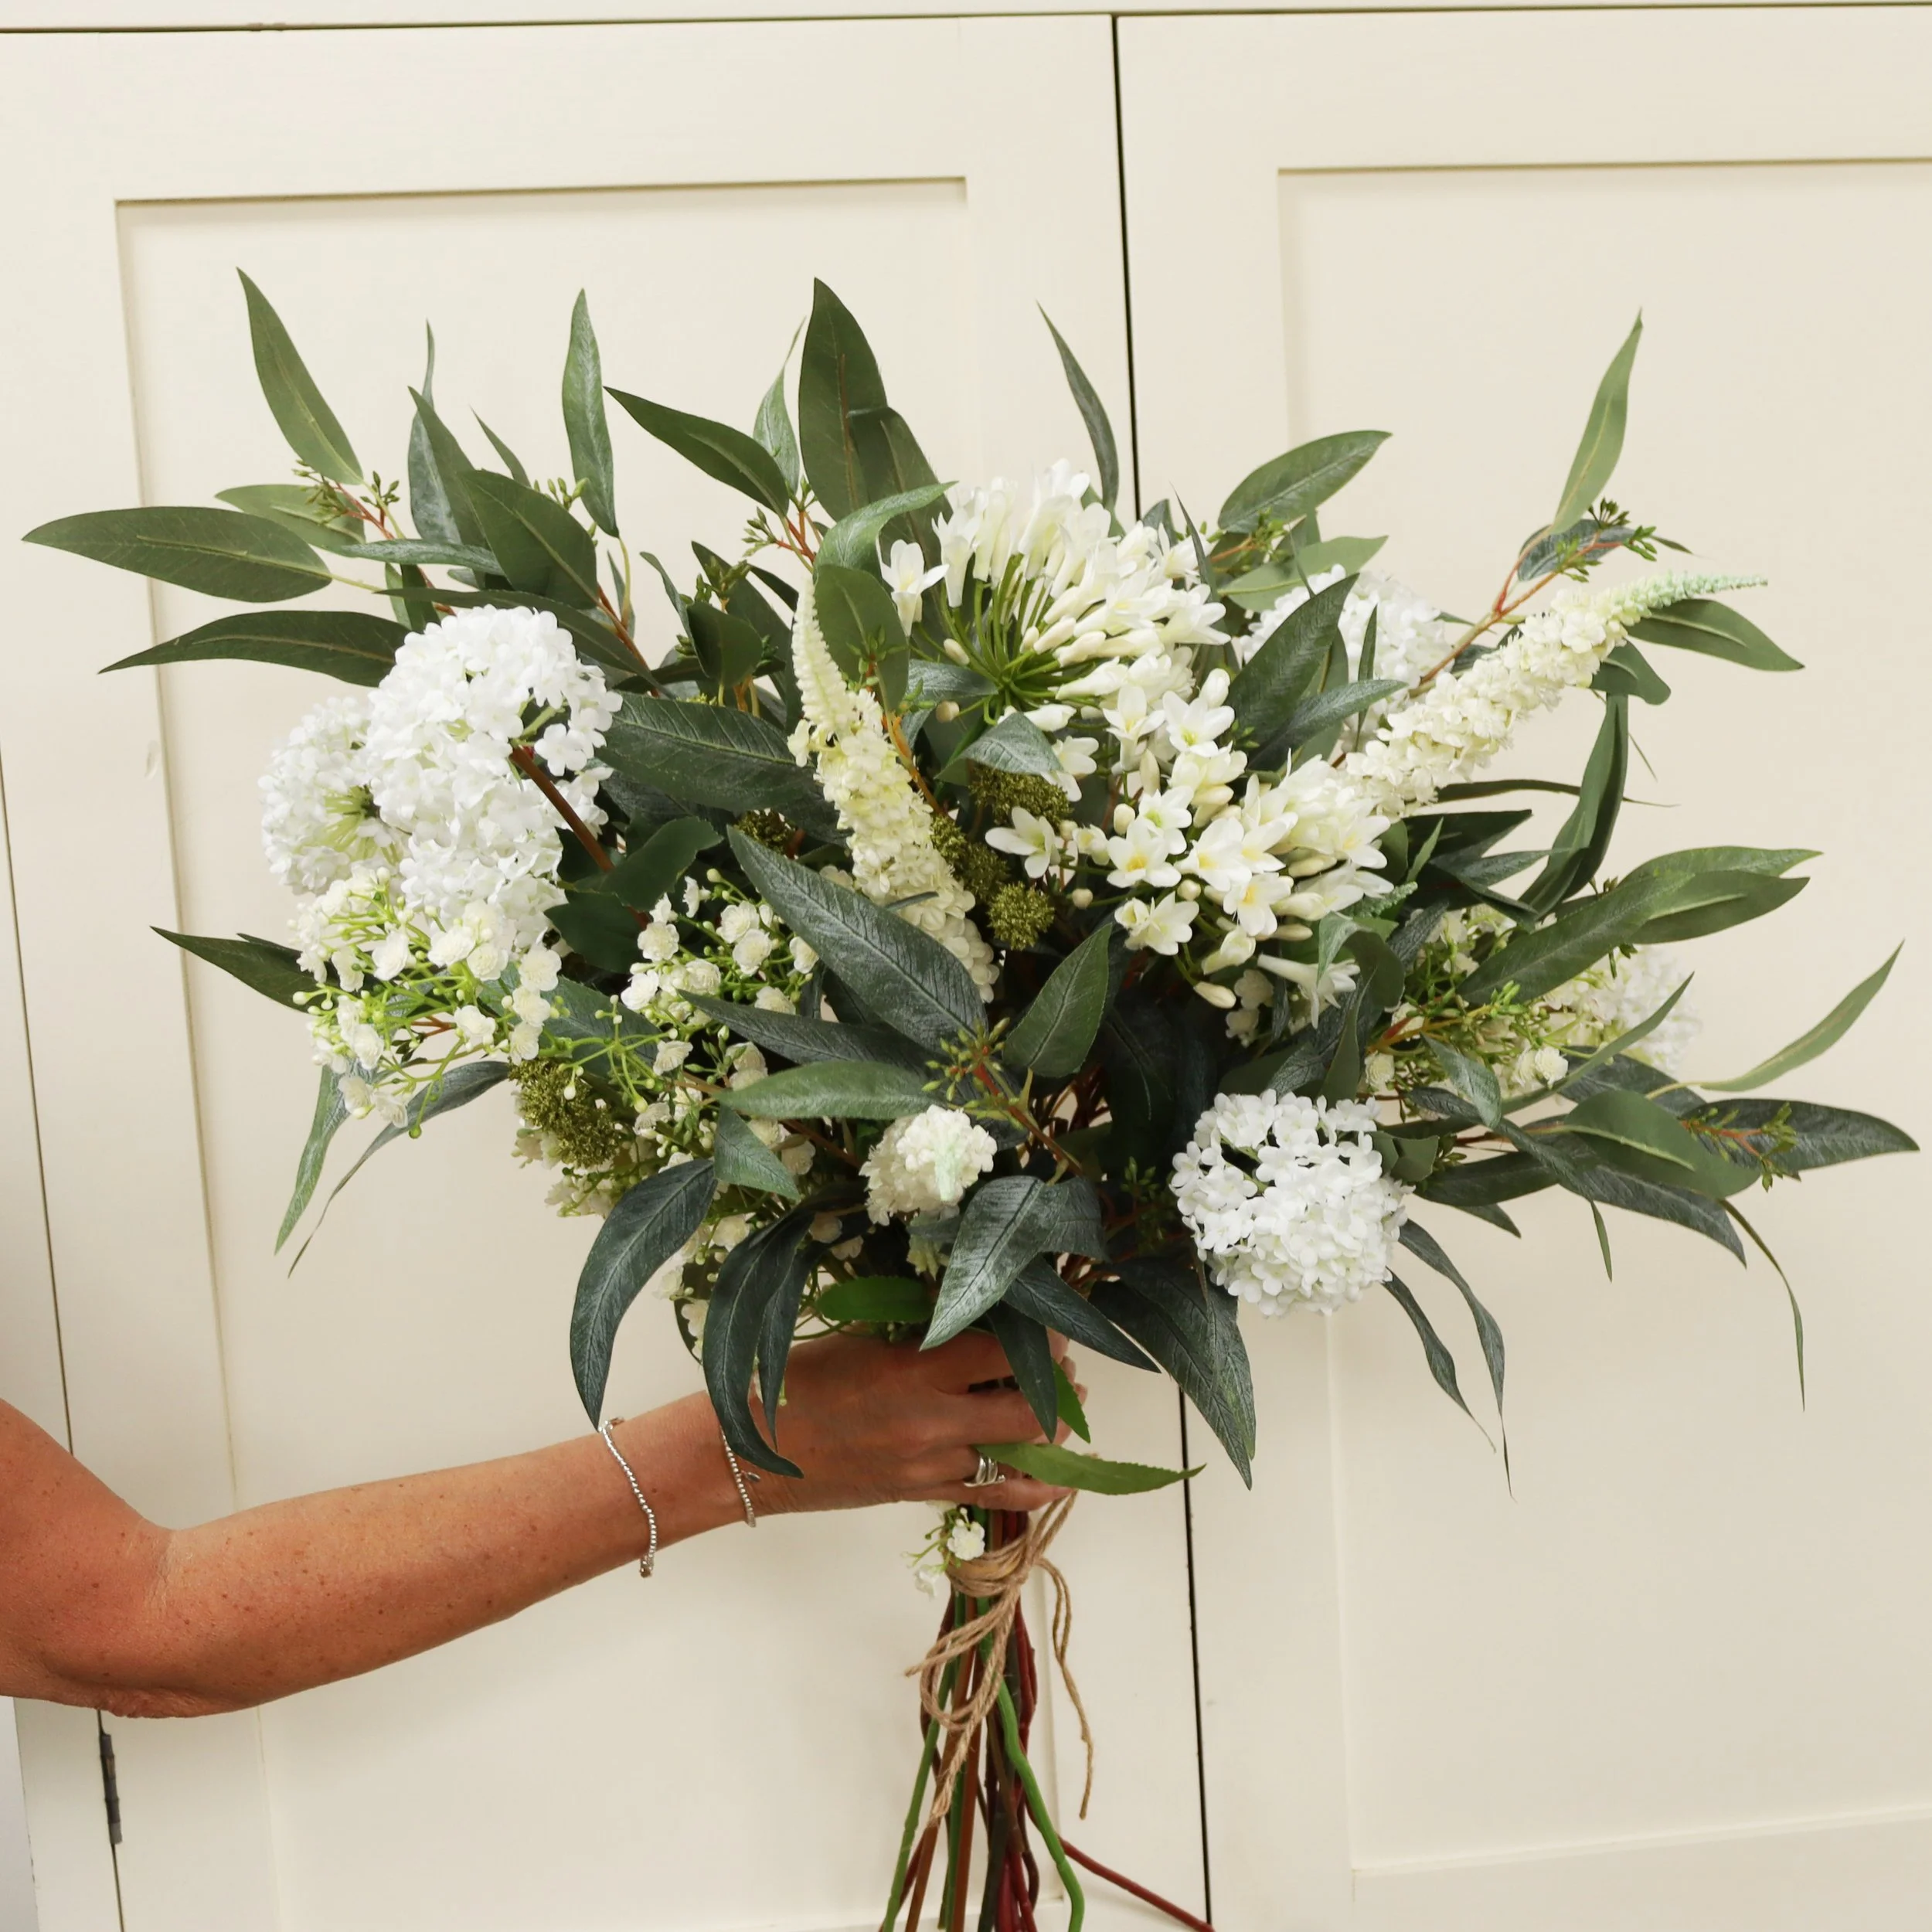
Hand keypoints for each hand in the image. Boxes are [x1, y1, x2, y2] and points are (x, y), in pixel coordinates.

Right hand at [743, 1331, 1079, 1514]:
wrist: (755, 1455)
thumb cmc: (798, 1383)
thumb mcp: (861, 1339)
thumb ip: (920, 1329)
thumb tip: (975, 1310)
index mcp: (915, 1373)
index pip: (1005, 1353)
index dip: (1040, 1336)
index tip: (1047, 1322)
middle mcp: (934, 1424)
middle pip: (1029, 1411)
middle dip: (1056, 1385)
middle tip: (1058, 1365)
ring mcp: (933, 1467)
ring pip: (1022, 1457)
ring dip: (1051, 1430)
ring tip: (1060, 1406)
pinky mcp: (926, 1495)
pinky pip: (999, 1498)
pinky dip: (1035, 1485)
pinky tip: (1056, 1473)